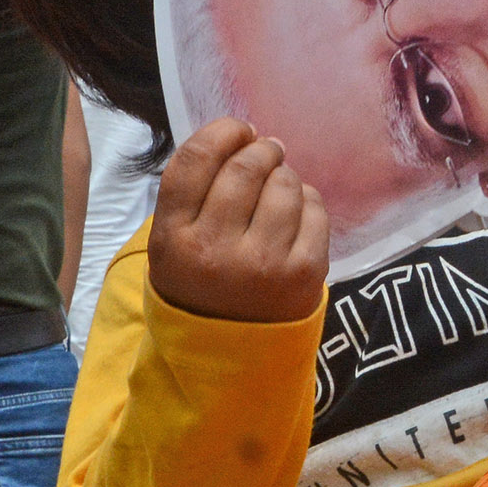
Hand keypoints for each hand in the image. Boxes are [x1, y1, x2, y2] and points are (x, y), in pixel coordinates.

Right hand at [147, 120, 327, 324]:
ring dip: (284, 174)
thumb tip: (245, 137)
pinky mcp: (305, 273)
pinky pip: (315, 209)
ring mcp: (263, 263)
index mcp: (173, 239)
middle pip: (244, 166)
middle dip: (260, 148)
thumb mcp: (173, 243)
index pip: (195, 161)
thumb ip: (195, 191)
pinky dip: (308, 201)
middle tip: (266, 151)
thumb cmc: (201, 284)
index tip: (238, 130)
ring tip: (277, 187)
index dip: (222, 132)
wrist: (231, 355)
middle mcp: (215, 250)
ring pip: (284, 183)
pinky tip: (295, 214)